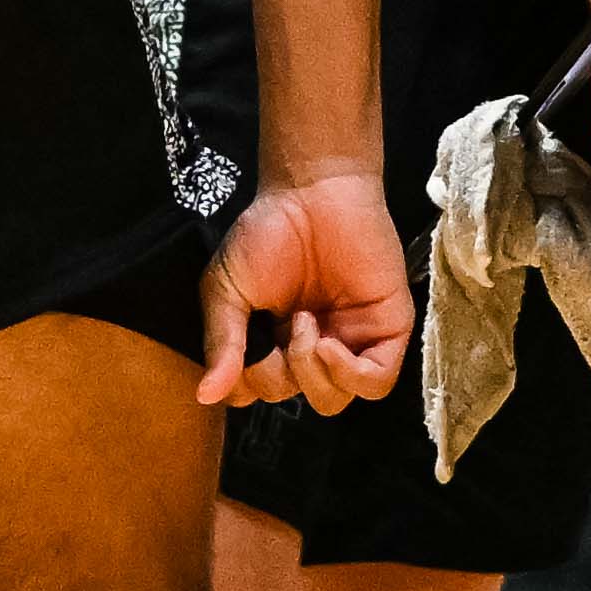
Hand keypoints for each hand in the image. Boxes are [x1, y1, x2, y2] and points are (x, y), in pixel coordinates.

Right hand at [199, 169, 415, 415]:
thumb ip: (221, 342)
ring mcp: (351, 342)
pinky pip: (376, 383)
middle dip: (278, 374)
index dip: (246, 384)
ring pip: (334, 400)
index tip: (242, 347)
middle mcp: (312, 349)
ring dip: (311, 375)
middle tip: (280, 325)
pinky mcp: (386, 332)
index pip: (257, 393)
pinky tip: (330, 343)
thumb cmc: (268, 232)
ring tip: (305, 326)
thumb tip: (204, 396)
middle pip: (294, 399)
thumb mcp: (227, 287)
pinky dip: (349, 375)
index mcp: (272, 342)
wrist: (315, 191)